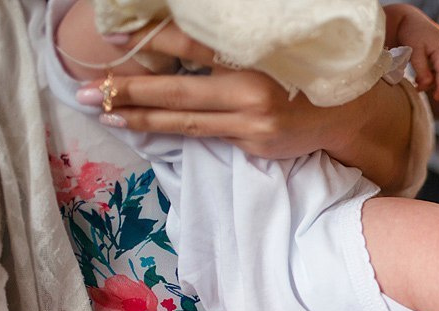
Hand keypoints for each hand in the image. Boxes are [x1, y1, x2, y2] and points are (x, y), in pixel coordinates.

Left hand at [81, 22, 414, 186]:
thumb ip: (236, 44)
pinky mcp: (254, 148)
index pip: (194, 48)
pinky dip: (176, 130)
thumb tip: (184, 36)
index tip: (114, 35)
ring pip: (185, 123)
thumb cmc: (312, 72)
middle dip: (128, 91)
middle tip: (87, 89)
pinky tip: (148, 126)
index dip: (152, 41)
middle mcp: (252, 97)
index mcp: (257, 62)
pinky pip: (209, 135)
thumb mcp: (277, 47)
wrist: (352, 115)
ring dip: (141, 119)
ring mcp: (251, 128)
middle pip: (178, 95)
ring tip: (104, 112)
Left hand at [384, 4, 438, 99]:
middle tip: (416, 87)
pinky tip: (420, 74)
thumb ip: (421, 70)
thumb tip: (428, 85)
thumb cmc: (409, 34)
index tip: (437, 98)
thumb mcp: (413, 53)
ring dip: (430, 77)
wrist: (408, 19)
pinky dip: (431, 71)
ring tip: (416, 80)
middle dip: (431, 82)